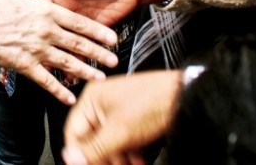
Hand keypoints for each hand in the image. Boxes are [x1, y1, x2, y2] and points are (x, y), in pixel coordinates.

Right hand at [0, 0, 118, 104]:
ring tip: (101, 78)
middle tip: (114, 62)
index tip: (113, 39)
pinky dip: (59, 91)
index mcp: (46, 12)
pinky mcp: (26, 66)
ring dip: (85, 72)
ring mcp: (37, 50)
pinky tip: (70, 98)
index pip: (78, 23)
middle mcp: (45, 32)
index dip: (98, 31)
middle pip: (78, 44)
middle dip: (98, 54)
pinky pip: (46, 80)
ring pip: (67, 63)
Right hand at [62, 71, 181, 164]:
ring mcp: (119, 111)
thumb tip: (70, 158)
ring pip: (110, 143)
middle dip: (102, 158)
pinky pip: (124, 140)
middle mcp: (103, 104)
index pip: (74, 132)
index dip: (79, 154)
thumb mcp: (118, 132)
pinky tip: (136, 163)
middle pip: (94, 140)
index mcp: (92, 99)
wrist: (185, 97)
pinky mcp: (133, 119)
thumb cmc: (153, 102)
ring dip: (117, 160)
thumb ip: (94, 148)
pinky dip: (129, 154)